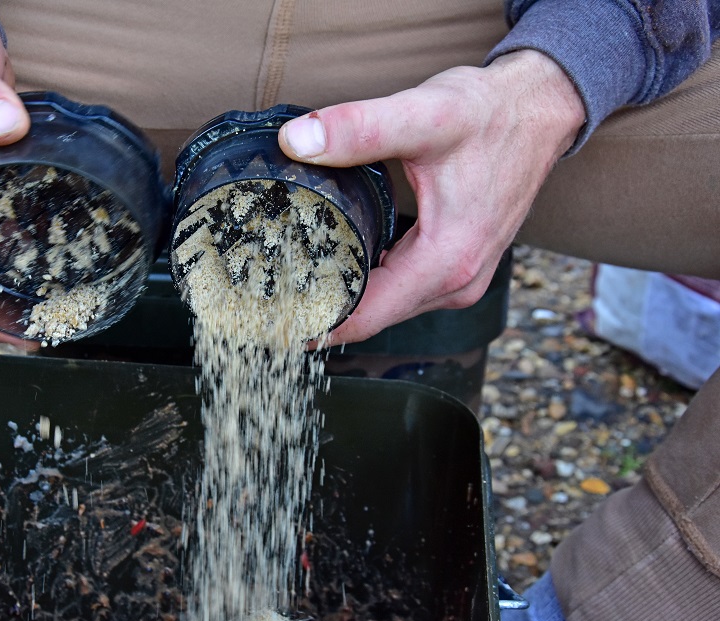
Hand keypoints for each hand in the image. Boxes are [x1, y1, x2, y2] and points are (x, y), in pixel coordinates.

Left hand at [279, 50, 584, 344]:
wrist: (541, 108)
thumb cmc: (490, 114)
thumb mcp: (422, 114)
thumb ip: (358, 128)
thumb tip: (297, 141)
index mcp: (447, 260)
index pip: (367, 317)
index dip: (314, 325)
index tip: (269, 323)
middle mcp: (458, 282)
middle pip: (374, 319)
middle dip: (321, 316)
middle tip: (266, 305)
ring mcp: (462, 279)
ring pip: (388, 308)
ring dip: (344, 303)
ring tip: (290, 292)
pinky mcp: (460, 267)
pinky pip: (404, 292)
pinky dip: (369, 288)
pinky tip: (336, 271)